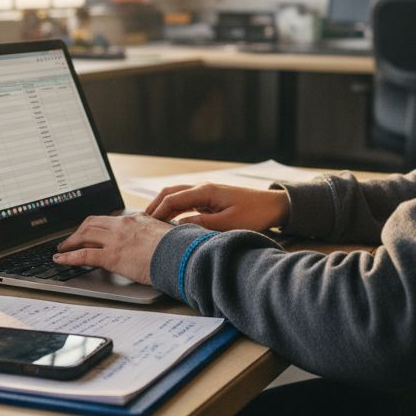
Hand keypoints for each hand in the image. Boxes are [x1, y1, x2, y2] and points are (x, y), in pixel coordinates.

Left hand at [52, 213, 173, 284]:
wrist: (181, 255)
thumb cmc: (179, 248)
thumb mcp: (167, 235)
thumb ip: (158, 235)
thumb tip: (161, 241)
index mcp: (136, 219)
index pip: (110, 219)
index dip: (96, 225)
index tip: (91, 231)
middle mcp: (123, 225)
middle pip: (92, 223)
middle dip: (78, 231)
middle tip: (71, 239)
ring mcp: (116, 240)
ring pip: (84, 235)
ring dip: (70, 242)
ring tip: (62, 249)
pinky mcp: (112, 256)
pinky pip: (83, 255)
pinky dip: (69, 257)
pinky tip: (61, 259)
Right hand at [145, 183, 289, 231]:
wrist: (274, 205)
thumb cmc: (255, 213)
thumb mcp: (229, 223)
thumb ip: (202, 224)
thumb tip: (178, 226)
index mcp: (206, 191)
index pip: (173, 199)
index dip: (157, 211)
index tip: (145, 225)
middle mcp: (203, 188)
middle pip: (170, 193)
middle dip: (154, 206)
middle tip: (141, 222)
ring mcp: (206, 193)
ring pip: (177, 196)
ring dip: (163, 207)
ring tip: (151, 222)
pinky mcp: (210, 199)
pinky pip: (186, 202)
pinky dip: (174, 209)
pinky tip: (169, 222)